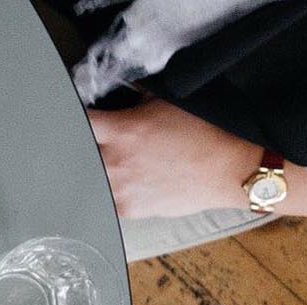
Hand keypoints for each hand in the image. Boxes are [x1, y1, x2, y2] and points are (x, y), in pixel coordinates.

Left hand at [88, 100, 261, 218]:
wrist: (232, 170)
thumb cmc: (208, 134)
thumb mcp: (170, 102)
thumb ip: (139, 99)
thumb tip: (126, 93)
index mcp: (122, 131)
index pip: (80, 121)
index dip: (75, 117)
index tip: (75, 117)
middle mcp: (114, 161)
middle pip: (80, 153)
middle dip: (86, 147)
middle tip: (96, 144)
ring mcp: (119, 188)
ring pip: (90, 180)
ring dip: (98, 172)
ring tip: (115, 166)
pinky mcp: (129, 209)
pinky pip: (107, 201)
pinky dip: (111, 193)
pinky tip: (123, 185)